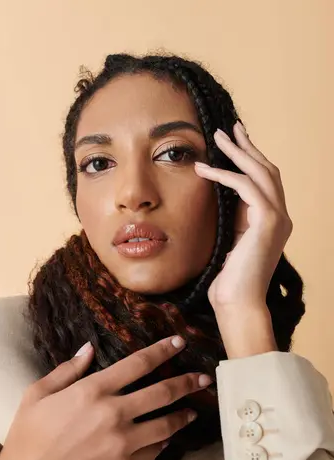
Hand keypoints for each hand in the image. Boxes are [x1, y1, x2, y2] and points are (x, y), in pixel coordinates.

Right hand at [0, 337, 211, 459]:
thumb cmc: (27, 437)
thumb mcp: (37, 394)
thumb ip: (68, 369)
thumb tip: (89, 348)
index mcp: (93, 390)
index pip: (138, 363)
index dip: (162, 350)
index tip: (179, 342)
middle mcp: (113, 413)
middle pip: (163, 392)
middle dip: (188, 382)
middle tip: (204, 377)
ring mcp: (123, 443)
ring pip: (167, 424)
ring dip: (184, 414)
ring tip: (193, 410)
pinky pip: (155, 452)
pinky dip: (164, 442)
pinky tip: (168, 438)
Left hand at [195, 121, 292, 312]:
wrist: (238, 303)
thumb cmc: (229, 282)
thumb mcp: (231, 243)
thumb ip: (233, 221)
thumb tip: (221, 199)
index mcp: (273, 222)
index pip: (265, 182)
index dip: (251, 160)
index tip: (235, 144)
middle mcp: (281, 217)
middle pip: (267, 170)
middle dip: (247, 147)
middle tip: (230, 129)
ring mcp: (278, 218)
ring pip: (260, 172)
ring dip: (237, 152)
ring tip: (218, 137)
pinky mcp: (267, 221)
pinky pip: (245, 186)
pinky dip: (224, 175)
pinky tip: (205, 169)